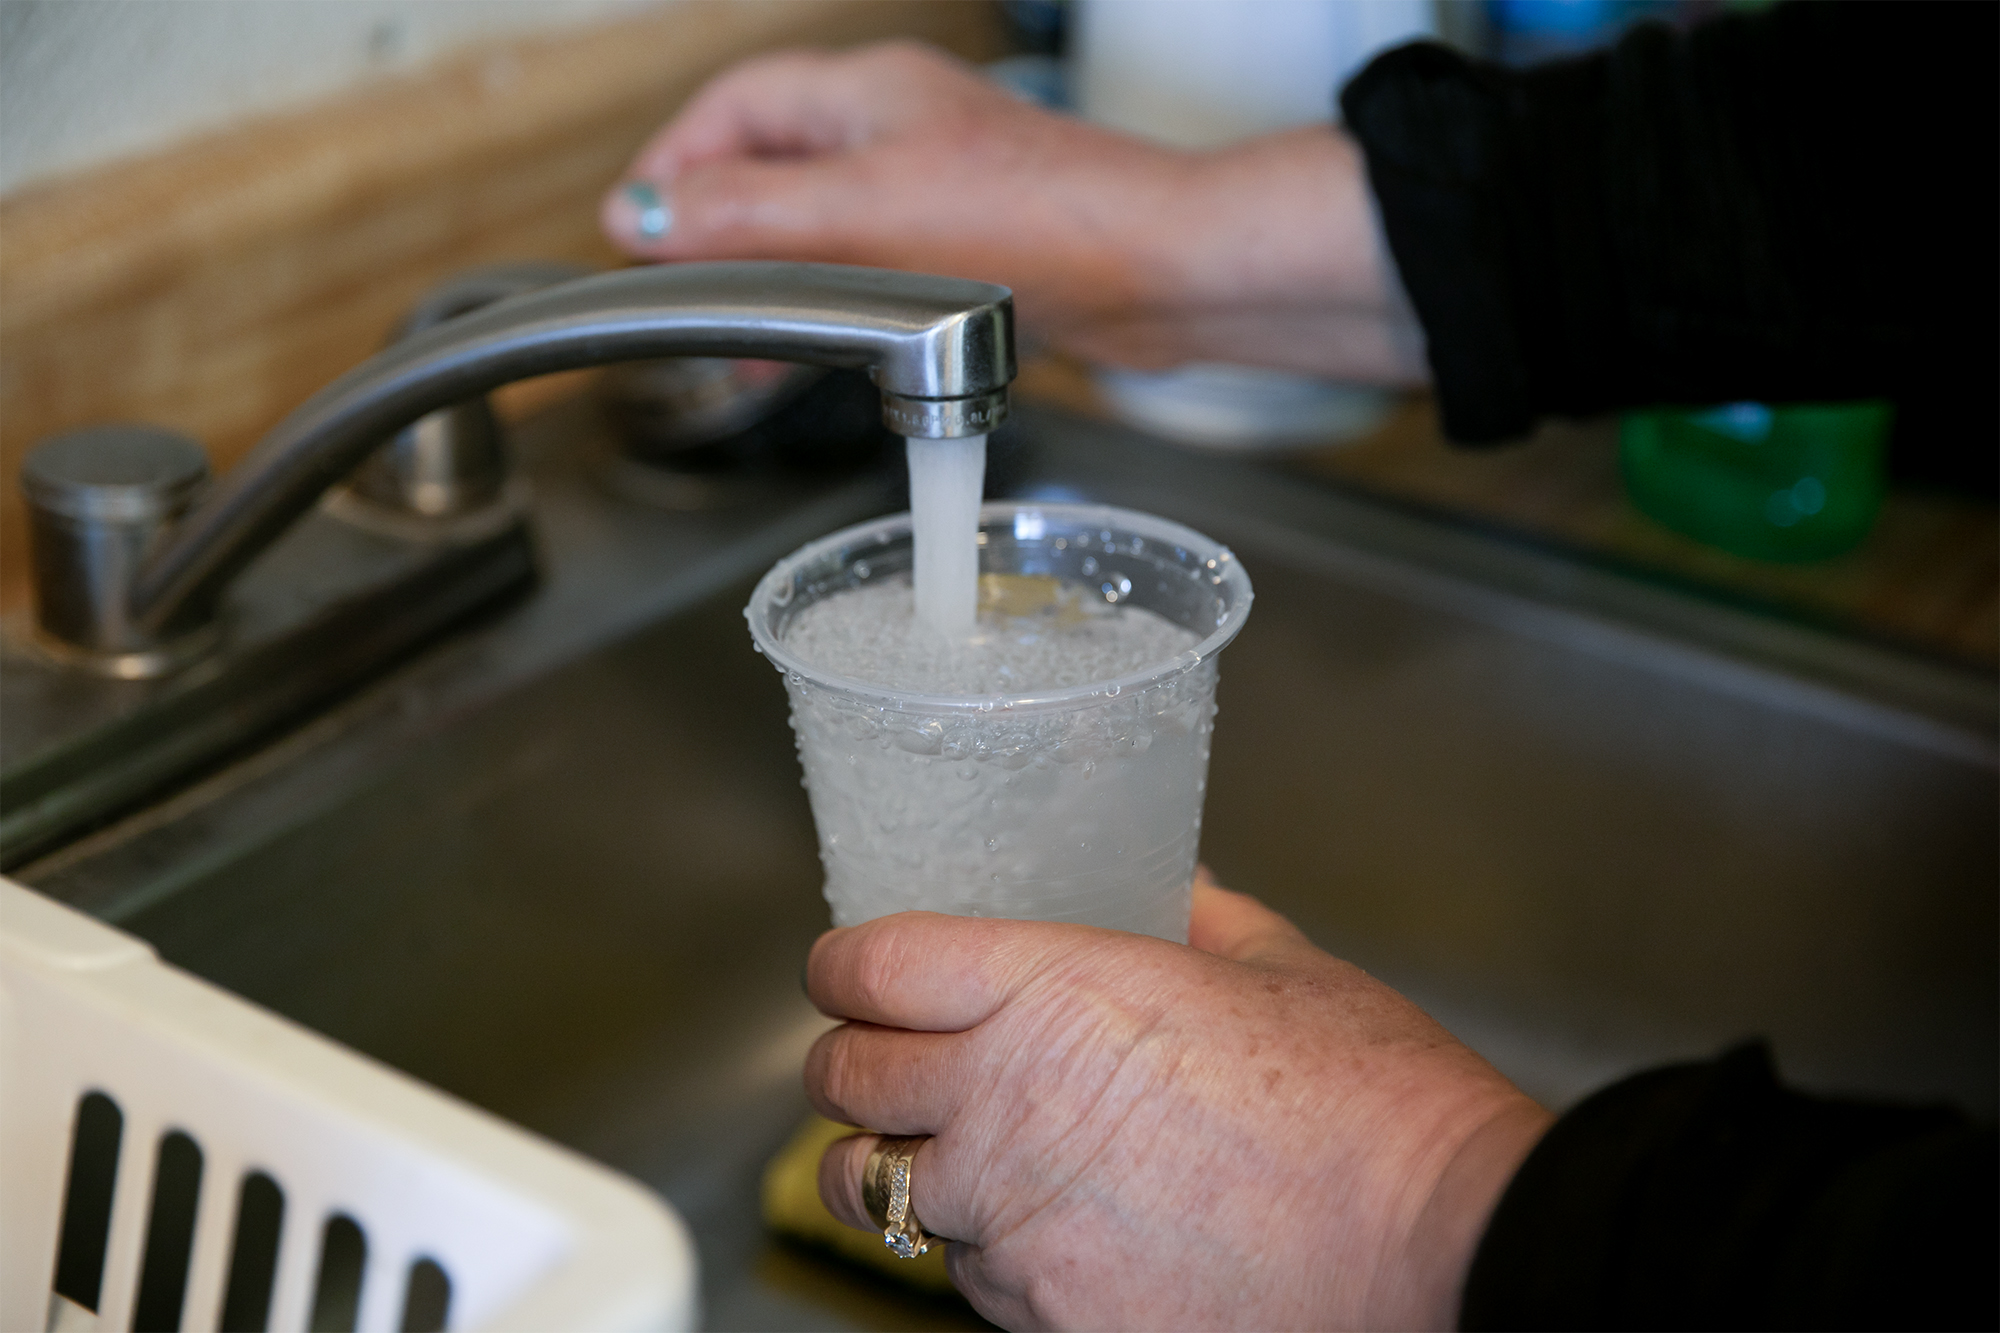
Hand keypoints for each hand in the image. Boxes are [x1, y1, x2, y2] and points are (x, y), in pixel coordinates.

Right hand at [601, 42, 1427, 383]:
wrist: (1164, 274)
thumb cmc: (1041, 224)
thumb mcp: (860, 216)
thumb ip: (743, 215)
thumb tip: (639, 214)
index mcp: (866, 93)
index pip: (732, 108)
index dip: (673, 164)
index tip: (635, 232)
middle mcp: (900, 132)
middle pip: (773, 169)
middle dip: (719, 235)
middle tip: (682, 299)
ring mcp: (940, 193)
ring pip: (824, 230)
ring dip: (777, 286)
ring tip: (739, 349)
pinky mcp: (974, 254)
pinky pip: (877, 275)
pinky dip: (836, 314)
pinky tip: (825, 362)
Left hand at [803, 870, 1552, 1329]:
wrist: (1438, 1255)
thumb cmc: (1373, 1108)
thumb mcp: (1284, 971)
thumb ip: (1201, 919)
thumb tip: (1174, 890)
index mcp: (1051, 993)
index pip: (871, 966)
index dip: (845, 964)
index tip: (854, 970)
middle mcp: (1005, 1105)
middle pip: (843, 1080)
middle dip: (851, 1064)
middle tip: (884, 1059)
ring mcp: (1014, 1223)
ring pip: (879, 1193)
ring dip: (904, 1166)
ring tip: (961, 1154)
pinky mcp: (1042, 1316)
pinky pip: (966, 1276)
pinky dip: (985, 1249)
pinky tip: (1053, 1227)